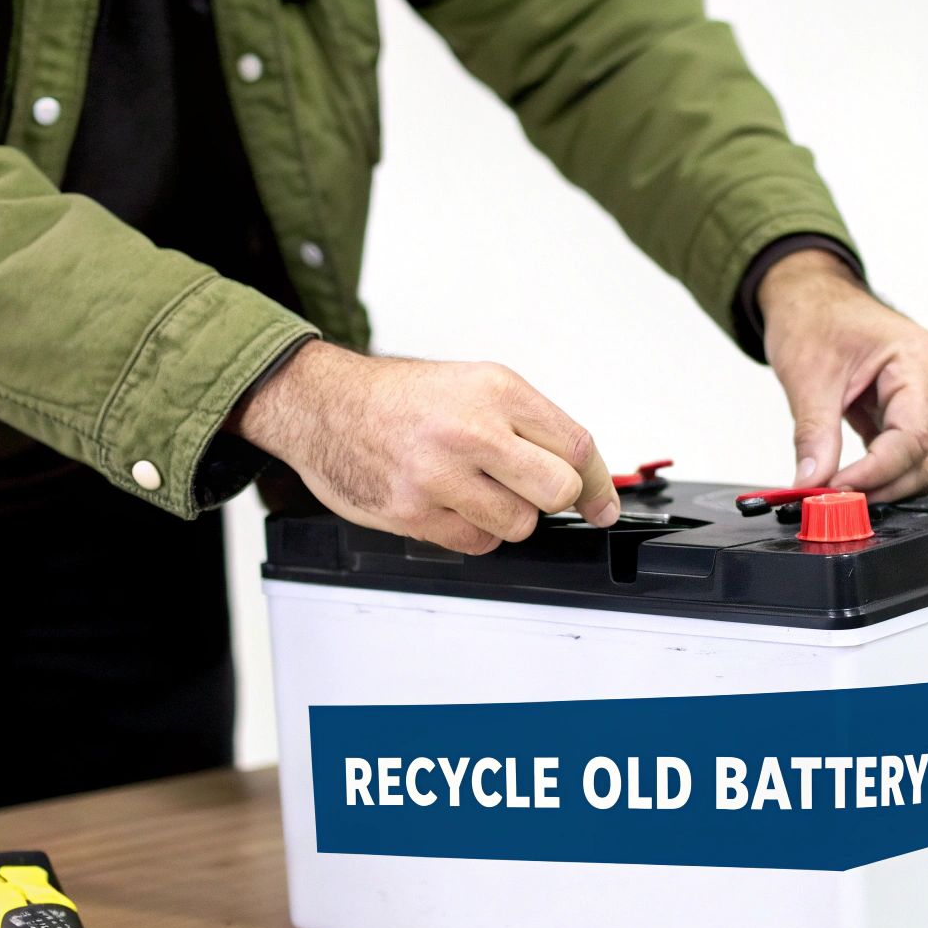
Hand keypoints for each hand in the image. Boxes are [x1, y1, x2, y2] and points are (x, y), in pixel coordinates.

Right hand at [230, 342, 619, 553]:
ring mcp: (440, 475)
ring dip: (508, 516)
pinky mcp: (413, 512)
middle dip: (553, 499)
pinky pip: (476, 542)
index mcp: (496, 390)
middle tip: (532, 491)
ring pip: (519, 524)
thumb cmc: (400, 397)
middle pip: (556, 490)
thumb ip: (530, 425)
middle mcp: (471, 430)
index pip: (575, 445)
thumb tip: (582, 477)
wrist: (324, 405)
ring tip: (476, 489)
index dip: (596, 483)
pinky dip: (473, 530)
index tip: (603, 505)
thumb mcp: (475, 385)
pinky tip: (450, 503)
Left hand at [761, 249, 927, 502]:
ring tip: (844, 490)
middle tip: (841, 501)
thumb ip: (813, 436)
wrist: (809, 295)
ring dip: (890, 480)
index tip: (836, 491)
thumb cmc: (813, 317)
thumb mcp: (806, 377)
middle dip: (889, 484)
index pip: (913, 437)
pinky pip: (913, 449)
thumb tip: (812, 483)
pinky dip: (885, 468)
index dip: (876, 473)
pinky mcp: (918, 404)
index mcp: (920, 358)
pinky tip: (853, 475)